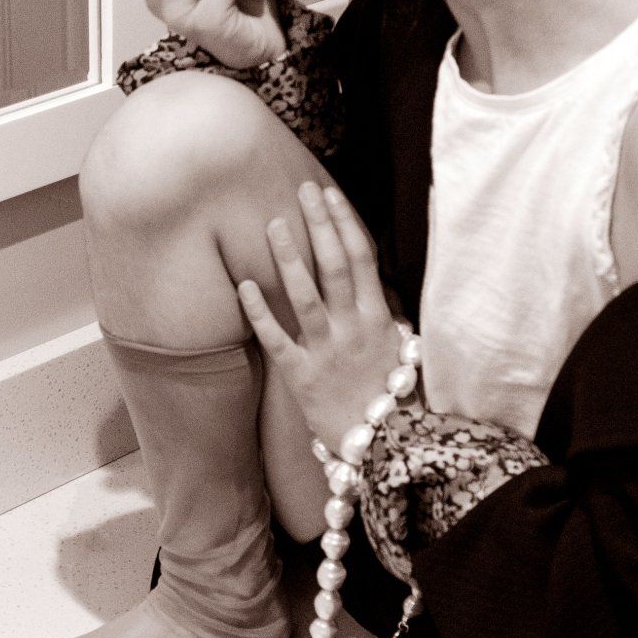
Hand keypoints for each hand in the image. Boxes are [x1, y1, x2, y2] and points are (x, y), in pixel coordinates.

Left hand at [238, 179, 407, 448]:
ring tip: (273, 225)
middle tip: (302, 191)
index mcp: (379, 318)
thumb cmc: (386, 394)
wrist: (381, 445)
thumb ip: (379, 311)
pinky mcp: (302, 376)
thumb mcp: (394, 347)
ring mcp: (328, 351)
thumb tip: (369, 276)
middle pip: (336, 266)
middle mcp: (354, 328)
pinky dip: (261, 312)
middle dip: (319, 225)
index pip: (362, 258)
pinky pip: (278, 339)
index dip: (345, 222)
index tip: (330, 194)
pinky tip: (244, 285)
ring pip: (307, 296)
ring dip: (289, 258)